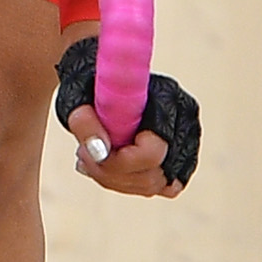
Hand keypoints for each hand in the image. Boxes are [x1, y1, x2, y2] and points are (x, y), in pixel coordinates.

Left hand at [50, 36, 198, 195]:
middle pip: (152, 177)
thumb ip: (85, 122)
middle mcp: (184, 124)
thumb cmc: (90, 84)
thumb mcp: (77, 97)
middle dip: (110, 172)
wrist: (101, 76)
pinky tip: (106, 167)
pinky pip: (156, 185)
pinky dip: (127, 181)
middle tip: (81, 153)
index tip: (85, 150)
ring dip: (114, 178)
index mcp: (168, 101)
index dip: (116, 161)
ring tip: (89, 157)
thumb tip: (98, 151)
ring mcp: (184, 144)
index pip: (152, 154)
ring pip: (151, 185)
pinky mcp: (175, 159)